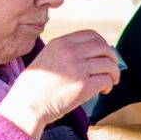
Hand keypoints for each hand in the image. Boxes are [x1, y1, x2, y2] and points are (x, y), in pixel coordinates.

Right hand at [0, 30, 120, 139]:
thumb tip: (94, 56)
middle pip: (104, 47)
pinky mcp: (83, 86)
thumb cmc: (36, 86)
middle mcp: (70, 52)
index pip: (91, 35)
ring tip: (110, 82)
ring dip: (114, 73)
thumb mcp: (48, 58)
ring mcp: (77, 68)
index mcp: (61, 43)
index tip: (104, 55)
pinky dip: (109, 85)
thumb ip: (67, 53)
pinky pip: (106, 79)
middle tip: (112, 70)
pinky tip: (103, 90)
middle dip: (113, 58)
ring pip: (109, 64)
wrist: (26, 105)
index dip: (103, 44)